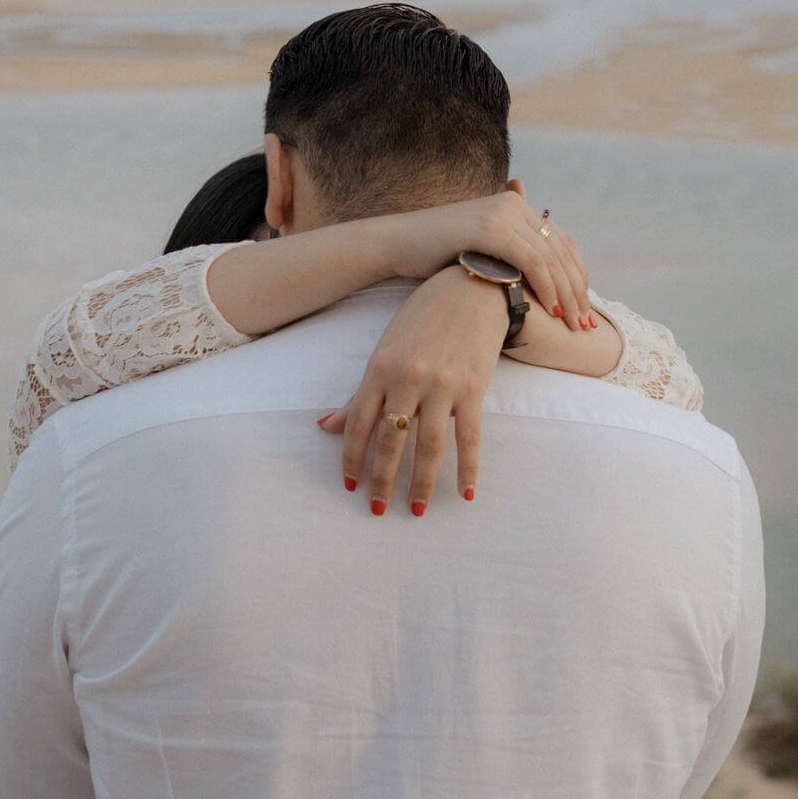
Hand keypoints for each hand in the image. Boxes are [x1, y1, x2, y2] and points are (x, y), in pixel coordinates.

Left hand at [317, 267, 507, 516]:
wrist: (470, 288)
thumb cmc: (422, 320)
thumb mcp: (384, 351)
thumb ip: (360, 394)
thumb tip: (324, 425)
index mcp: (380, 370)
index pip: (359, 425)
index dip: (352, 459)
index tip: (351, 486)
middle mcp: (407, 380)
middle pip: (391, 442)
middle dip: (382, 480)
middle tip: (378, 510)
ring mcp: (442, 385)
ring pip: (428, 446)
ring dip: (422, 484)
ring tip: (417, 510)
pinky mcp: (473, 389)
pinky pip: (469, 438)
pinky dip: (468, 468)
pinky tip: (467, 493)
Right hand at [384, 182, 596, 332]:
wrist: (397, 243)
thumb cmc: (433, 255)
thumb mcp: (478, 252)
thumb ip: (505, 256)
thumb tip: (525, 280)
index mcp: (514, 206)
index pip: (560, 242)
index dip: (577, 277)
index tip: (584, 310)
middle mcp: (513, 204)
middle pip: (561, 251)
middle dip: (577, 290)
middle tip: (586, 323)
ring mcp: (502, 214)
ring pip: (551, 258)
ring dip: (566, 294)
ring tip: (573, 324)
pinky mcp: (491, 228)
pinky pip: (531, 260)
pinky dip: (545, 286)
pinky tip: (550, 310)